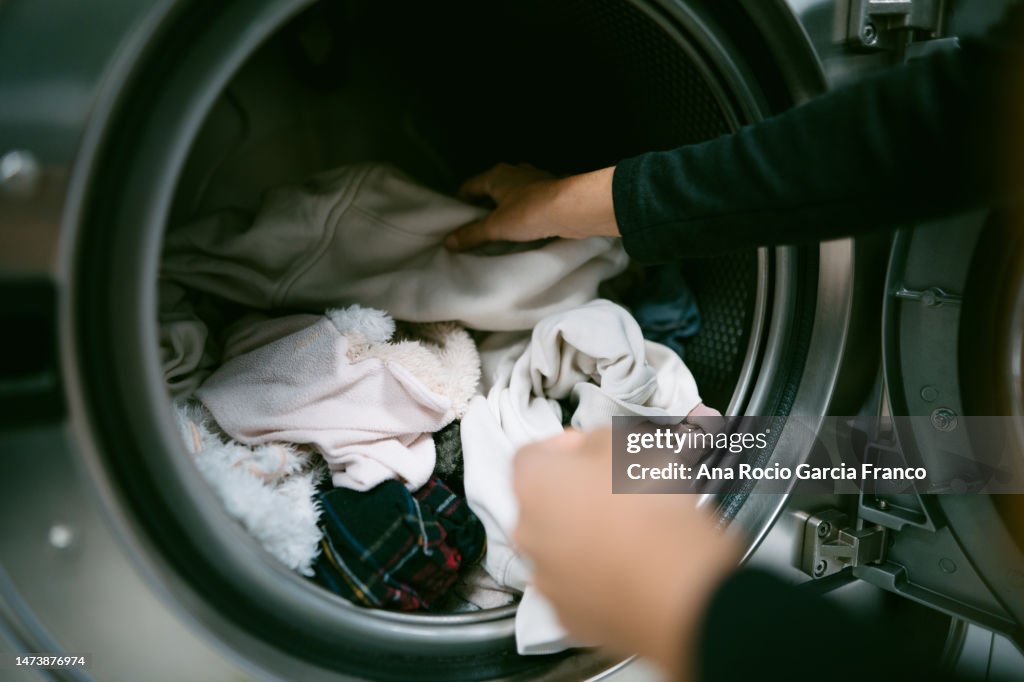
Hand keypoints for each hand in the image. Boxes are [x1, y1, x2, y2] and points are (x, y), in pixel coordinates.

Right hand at [444, 163, 619, 250]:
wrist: (572, 209)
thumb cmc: (529, 212)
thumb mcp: (496, 227)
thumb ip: (472, 234)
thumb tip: (449, 242)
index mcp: (496, 175)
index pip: (470, 186)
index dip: (461, 202)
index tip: (456, 219)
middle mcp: (515, 172)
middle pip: (491, 189)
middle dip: (484, 207)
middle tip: (476, 228)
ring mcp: (535, 180)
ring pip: (512, 195)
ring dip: (506, 209)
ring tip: (499, 231)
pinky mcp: (551, 192)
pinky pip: (530, 202)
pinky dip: (524, 213)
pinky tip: (524, 228)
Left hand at [513, 428, 740, 679]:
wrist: (676, 586)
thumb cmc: (648, 506)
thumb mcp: (627, 445)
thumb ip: (595, 440)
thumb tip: (588, 448)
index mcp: (533, 485)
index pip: (531, 455)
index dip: (563, 447)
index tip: (592, 449)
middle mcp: (527, 534)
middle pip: (542, 506)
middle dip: (572, 495)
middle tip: (614, 492)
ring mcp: (545, 580)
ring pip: (558, 549)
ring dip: (583, 538)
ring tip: (628, 535)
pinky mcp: (569, 617)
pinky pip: (577, 587)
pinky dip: (596, 579)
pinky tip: (630, 571)